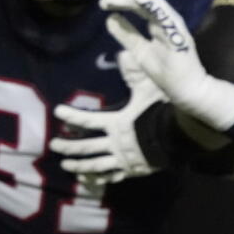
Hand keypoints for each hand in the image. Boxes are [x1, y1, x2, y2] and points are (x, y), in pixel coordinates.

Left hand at [49, 59, 168, 183]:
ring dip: (78, 165)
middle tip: (52, 145)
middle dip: (68, 146)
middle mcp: (115, 143)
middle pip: (86, 147)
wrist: (180, 139)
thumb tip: (123, 53)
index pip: (88, 120)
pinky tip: (85, 180)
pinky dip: (97, 179)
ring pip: (95, 166)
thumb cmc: (162, 113)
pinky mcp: (130, 171)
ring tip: (64, 165)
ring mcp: (122, 160)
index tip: (57, 111)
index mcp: (116, 123)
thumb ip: (134, 74)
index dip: (71, 116)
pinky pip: (110, 177)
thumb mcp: (149, 90)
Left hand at [101, 0, 233, 131]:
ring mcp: (172, 23)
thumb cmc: (166, 71)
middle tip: (105, 0)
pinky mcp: (177, 32)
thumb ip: (126, 34)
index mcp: (158, 22)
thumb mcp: (139, 50)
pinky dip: (149, 3)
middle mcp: (166, 18)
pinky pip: (163, 14)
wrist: (186, 89)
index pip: (140, 3)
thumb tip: (110, 18)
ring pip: (151, 0)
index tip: (104, 3)